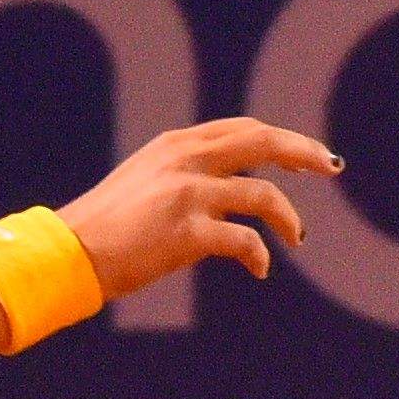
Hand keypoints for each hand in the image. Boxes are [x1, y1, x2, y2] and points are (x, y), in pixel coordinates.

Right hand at [56, 117, 329, 304]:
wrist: (67, 253)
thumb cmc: (101, 228)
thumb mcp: (142, 183)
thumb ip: (180, 174)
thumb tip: (221, 186)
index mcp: (174, 145)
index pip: (241, 129)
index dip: (280, 139)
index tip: (305, 154)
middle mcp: (184, 161)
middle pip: (262, 141)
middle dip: (303, 152)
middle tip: (331, 167)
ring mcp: (187, 194)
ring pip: (263, 195)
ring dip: (288, 218)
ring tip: (296, 237)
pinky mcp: (187, 233)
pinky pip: (245, 241)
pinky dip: (259, 255)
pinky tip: (259, 269)